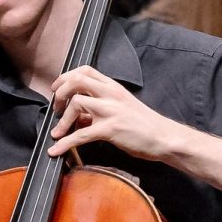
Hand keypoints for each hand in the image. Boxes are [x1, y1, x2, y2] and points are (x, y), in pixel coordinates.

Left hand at [47, 66, 185, 160]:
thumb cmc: (144, 124)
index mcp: (113, 87)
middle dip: (60, 93)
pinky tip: (56, 150)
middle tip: (56, 108)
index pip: (85, 70)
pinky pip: (81, 134)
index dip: (66, 77)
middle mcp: (111, 94)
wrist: (164, 137)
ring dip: (62, 120)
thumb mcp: (120, 107)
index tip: (57, 89)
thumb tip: (76, 117)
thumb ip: (98, 108)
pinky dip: (65, 143)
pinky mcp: (111, 129)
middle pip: (77, 81)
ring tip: (57, 132)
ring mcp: (111, 110)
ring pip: (77, 104)